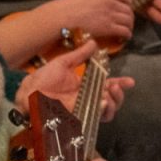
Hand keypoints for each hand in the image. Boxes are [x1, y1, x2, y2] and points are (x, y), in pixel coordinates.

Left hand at [19, 40, 133, 119]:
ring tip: (110, 92)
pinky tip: (103, 101)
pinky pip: (96, 118)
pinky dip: (103, 111)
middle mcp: (87, 99)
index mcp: (85, 86)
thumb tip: (94, 43)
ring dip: (114, 102)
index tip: (130, 81)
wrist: (29, 91)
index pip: (107, 86)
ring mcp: (83, 109)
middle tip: (116, 85)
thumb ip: (80, 55)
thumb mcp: (64, 62)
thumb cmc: (43, 77)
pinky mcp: (79, 117)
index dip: (120, 84)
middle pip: (111, 101)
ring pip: (107, 112)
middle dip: (119, 94)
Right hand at [56, 0, 135, 41]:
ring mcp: (110, 15)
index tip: (128, 6)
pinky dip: (127, 35)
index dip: (128, 2)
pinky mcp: (109, 28)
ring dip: (129, 26)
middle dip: (129, 17)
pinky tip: (124, 38)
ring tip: (127, 31)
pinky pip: (124, 31)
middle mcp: (110, 3)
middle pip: (128, 9)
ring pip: (128, 20)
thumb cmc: (67, 6)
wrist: (63, 17)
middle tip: (127, 22)